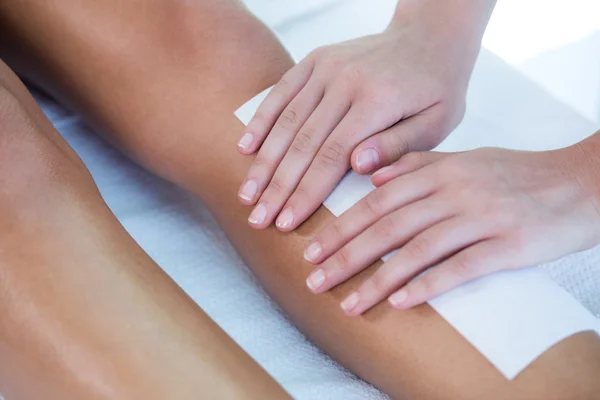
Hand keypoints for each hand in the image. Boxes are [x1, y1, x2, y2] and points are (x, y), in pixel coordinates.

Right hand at [237, 9, 478, 230]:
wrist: (428, 36)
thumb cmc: (436, 89)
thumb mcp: (436, 123)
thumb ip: (398, 146)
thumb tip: (357, 167)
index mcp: (377, 101)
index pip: (333, 157)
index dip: (307, 193)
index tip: (286, 223)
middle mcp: (346, 82)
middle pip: (303, 143)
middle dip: (277, 186)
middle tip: (257, 219)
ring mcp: (327, 68)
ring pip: (286, 121)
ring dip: (263, 161)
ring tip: (246, 195)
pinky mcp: (316, 60)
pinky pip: (282, 91)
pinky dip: (261, 120)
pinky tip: (244, 148)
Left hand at [303, 143, 599, 315]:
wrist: (580, 183)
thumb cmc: (518, 174)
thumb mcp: (466, 159)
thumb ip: (418, 165)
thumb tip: (373, 178)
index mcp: (440, 169)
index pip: (376, 200)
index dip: (341, 225)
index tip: (311, 249)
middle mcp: (454, 190)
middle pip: (387, 225)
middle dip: (345, 254)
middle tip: (313, 279)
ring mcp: (481, 216)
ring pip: (416, 249)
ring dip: (376, 279)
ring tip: (347, 302)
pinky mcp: (508, 244)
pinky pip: (460, 267)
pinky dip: (427, 285)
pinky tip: (400, 303)